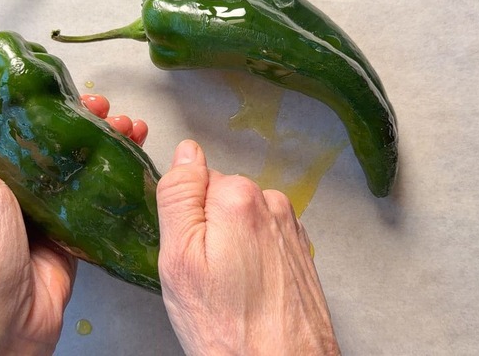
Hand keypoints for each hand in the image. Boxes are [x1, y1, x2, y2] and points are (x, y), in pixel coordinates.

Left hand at [0, 94, 146, 354]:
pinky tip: (131, 150)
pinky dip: (110, 170)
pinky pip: (87, 193)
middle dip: (71, 117)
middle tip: (99, 104)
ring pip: (66, 163)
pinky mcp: (64, 230)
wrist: (9, 320)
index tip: (50, 82)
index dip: (21, 101)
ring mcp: (32, 212)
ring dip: (97, 138)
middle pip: (37, 141)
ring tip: (124, 122)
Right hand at [156, 140, 339, 354]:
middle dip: (208, 231)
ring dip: (230, 247)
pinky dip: (251, 261)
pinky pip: (262, 242)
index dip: (184, 219)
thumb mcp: (180, 258)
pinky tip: (248, 292)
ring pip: (240, 222)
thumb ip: (179, 196)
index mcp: (238, 197)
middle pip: (219, 200)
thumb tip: (186, 152)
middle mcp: (272, 204)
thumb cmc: (227, 326)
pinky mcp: (299, 253)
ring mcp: (290, 229)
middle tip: (205, 276)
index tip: (189, 252)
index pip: (194, 181)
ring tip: (228, 289)